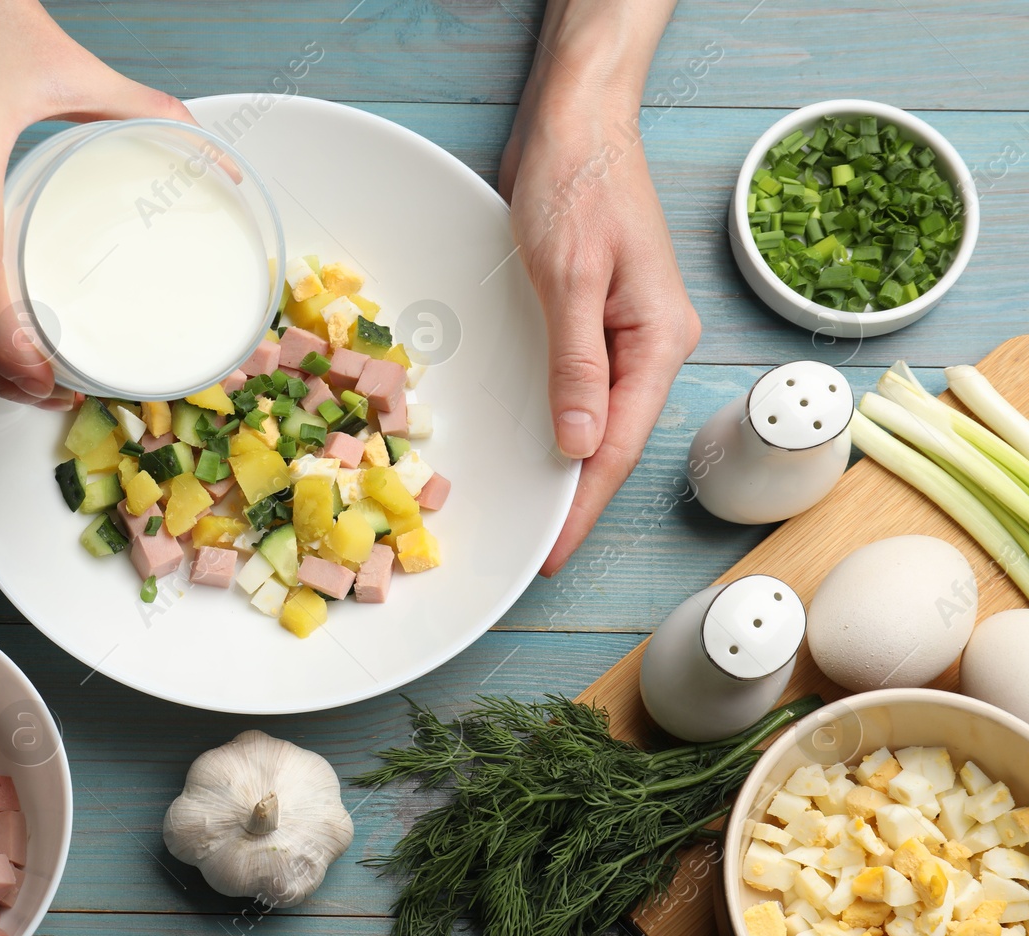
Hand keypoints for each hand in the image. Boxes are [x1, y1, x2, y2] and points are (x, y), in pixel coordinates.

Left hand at [498, 12, 699, 575]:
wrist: (575, 123)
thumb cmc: (577, 186)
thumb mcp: (569, 276)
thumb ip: (575, 363)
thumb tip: (579, 445)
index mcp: (659, 339)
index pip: (617, 443)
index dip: (583, 504)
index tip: (553, 553)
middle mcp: (652, 344)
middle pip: (612, 440)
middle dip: (578, 498)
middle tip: (538, 553)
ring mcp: (626, 333)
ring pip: (598, 419)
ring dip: (568, 466)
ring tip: (534, 517)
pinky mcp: (597, 320)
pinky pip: (582, 388)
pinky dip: (560, 424)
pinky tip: (540, 449)